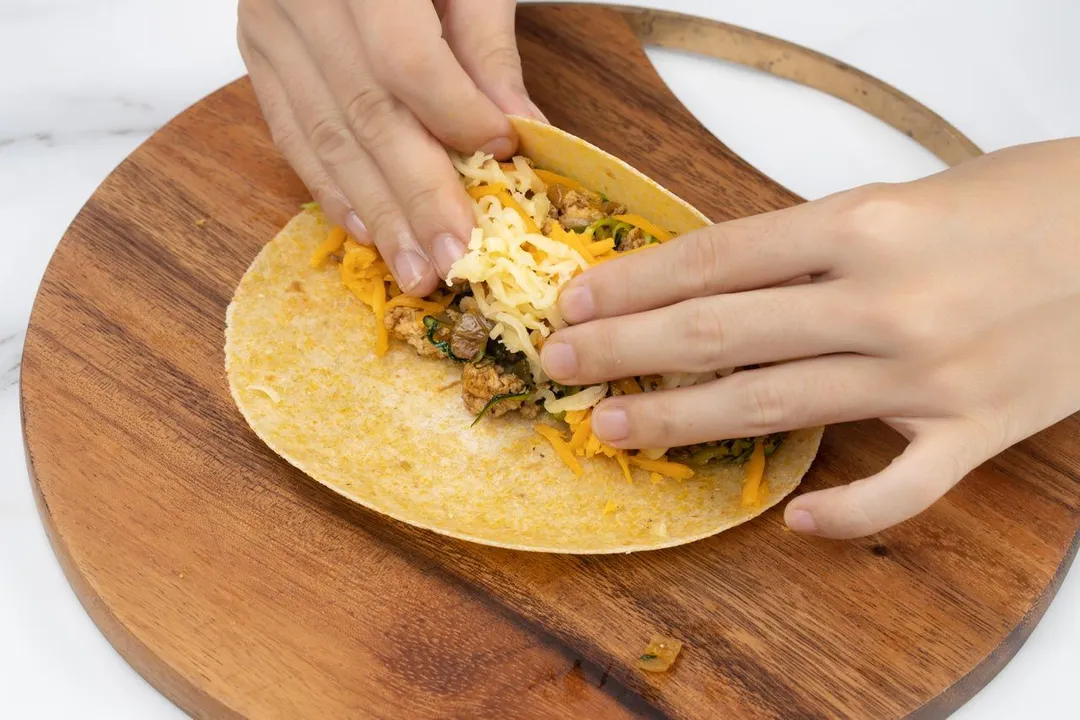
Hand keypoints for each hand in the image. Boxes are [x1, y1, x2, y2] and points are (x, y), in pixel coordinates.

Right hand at [238, 0, 541, 294]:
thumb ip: (484, 38)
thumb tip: (516, 125)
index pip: (404, 59)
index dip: (454, 115)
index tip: (502, 156)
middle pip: (364, 110)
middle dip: (415, 194)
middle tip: (452, 258)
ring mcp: (267, 23)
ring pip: (324, 133)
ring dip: (375, 210)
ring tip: (413, 269)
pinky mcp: (256, 49)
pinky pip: (289, 130)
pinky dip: (330, 185)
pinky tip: (366, 229)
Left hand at [540, 139, 1079, 538]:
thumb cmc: (1025, 200)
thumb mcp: (905, 194)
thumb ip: (815, 243)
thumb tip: (720, 280)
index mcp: (864, 224)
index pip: (715, 260)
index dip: (633, 285)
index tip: (576, 301)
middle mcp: (884, 301)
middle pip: (721, 334)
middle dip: (626, 351)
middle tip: (562, 365)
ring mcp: (930, 374)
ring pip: (777, 407)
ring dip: (681, 422)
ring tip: (614, 430)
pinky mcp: (979, 430)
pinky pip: (901, 491)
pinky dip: (845, 513)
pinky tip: (790, 520)